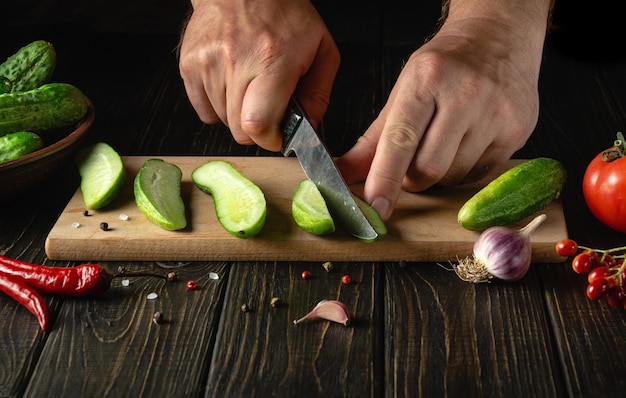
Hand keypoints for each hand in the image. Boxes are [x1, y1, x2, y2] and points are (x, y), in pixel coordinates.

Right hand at [179, 0, 339, 150]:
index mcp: (272, 60)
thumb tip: (308, 126)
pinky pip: (203, 111)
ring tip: (249, 86)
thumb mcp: (321, 49)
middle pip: (239, 129)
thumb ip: (319, 93)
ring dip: (238, 114)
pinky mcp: (189, 64)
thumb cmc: (284, 15)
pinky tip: (231, 85)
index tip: (277, 135)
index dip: (269, 139)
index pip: (258, 124)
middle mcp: (236, 61)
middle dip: (256, 128)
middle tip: (267, 108)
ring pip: (222, 120)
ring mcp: (208, 63)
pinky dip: (218, 107)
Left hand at [336, 5, 548, 219]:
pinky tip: (466, 144)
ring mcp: (497, 113)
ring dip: (439, 175)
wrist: (499, 35)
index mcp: (427, 80)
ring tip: (443, 144)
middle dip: (412, 179)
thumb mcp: (404, 89)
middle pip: (429, 168)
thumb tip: (345, 172)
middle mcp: (466, 94)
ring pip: (454, 176)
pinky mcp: (518, 130)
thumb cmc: (445, 65)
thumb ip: (374, 137)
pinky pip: (480, 174)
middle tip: (411, 162)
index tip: (376, 206)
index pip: (400, 140)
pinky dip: (464, 170)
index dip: (385, 178)